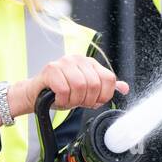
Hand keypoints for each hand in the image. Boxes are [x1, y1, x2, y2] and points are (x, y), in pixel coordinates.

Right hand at [12, 54, 128, 115]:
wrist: (36, 95)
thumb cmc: (61, 92)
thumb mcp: (86, 92)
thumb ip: (104, 88)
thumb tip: (125, 88)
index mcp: (90, 63)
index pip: (109, 78)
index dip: (103, 95)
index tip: (94, 101)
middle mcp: (78, 59)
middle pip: (94, 84)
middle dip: (87, 100)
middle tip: (77, 102)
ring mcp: (64, 62)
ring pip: (80, 86)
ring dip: (74, 100)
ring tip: (68, 100)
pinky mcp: (51, 69)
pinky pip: (63, 89)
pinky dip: (62, 99)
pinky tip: (58, 98)